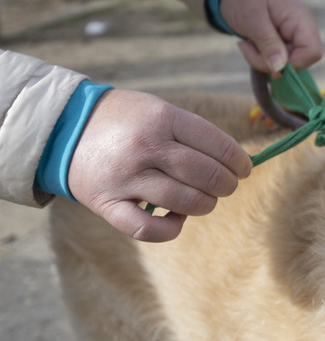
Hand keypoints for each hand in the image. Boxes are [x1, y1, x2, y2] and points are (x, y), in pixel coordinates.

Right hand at [67, 90, 251, 241]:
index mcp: (162, 119)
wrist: (64, 128)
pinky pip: (148, 229)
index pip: (218, 145)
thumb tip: (236, 162)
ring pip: (186, 202)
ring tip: (204, 200)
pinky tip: (178, 218)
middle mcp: (144, 147)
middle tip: (227, 185)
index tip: (244, 168)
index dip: (239, 161)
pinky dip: (172, 229)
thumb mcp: (158, 110)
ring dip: (206, 205)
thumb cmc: (124, 120)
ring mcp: (125, 178)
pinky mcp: (107, 204)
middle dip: (227, 185)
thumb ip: (193, 133)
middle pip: (207, 175)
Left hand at [220, 0, 322, 76]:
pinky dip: (261, 58)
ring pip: (284, 64)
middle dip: (270, 62)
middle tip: (247, 47)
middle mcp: (302, 30)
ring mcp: (293, 37)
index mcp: (301, 20)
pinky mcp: (282, 43)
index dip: (293, 64)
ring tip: (246, 43)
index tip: (269, 62)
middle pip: (297, 61)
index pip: (312, 52)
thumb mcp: (253, 19)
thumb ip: (268, 43)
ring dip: (262, 60)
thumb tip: (279, 69)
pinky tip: (251, 44)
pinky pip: (276, 60)